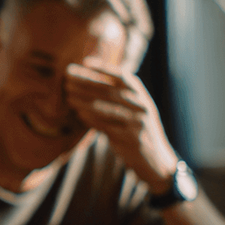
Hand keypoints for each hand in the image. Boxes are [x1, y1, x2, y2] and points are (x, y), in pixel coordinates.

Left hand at [65, 62, 177, 192]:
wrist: (157, 162)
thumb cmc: (139, 134)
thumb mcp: (134, 112)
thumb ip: (118, 99)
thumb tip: (90, 83)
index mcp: (142, 97)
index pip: (123, 77)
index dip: (104, 68)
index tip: (85, 62)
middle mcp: (142, 106)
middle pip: (110, 90)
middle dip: (87, 81)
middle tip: (67, 77)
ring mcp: (138, 122)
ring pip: (107, 107)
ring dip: (85, 100)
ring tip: (68, 95)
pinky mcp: (131, 138)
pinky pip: (107, 126)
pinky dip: (92, 119)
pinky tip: (78, 114)